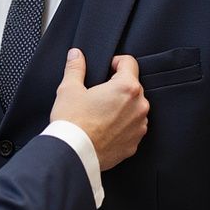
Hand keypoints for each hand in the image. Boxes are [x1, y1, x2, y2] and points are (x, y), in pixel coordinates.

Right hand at [50, 51, 148, 169]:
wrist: (73, 154)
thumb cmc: (72, 121)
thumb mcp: (69, 89)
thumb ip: (76, 68)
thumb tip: (76, 55)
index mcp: (126, 87)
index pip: (129, 62)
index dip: (115, 62)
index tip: (105, 69)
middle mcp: (139, 106)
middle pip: (132, 86)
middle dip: (117, 87)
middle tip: (97, 95)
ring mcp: (139, 126)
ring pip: (133, 108)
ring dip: (121, 107)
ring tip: (99, 114)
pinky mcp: (134, 143)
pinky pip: (131, 128)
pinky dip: (121, 126)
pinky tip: (103, 128)